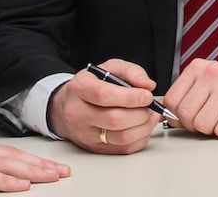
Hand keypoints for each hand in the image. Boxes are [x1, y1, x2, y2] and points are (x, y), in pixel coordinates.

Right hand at [0, 131, 68, 195]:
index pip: (4, 154)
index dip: (29, 160)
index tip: (48, 165)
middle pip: (11, 157)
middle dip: (40, 164)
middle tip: (63, 170)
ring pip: (4, 164)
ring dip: (32, 170)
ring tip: (53, 176)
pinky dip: (5, 180)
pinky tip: (21, 184)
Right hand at [48, 59, 162, 154]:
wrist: (66, 107)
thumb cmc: (91, 86)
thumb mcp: (108, 68)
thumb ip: (130, 71)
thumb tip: (148, 85)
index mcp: (79, 89)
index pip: (104, 96)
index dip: (130, 97)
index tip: (147, 96)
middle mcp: (78, 113)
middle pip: (114, 119)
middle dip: (140, 113)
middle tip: (151, 106)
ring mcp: (85, 134)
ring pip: (121, 138)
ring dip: (143, 127)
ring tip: (150, 116)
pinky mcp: (94, 148)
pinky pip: (123, 149)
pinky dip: (140, 139)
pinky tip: (143, 127)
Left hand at [161, 59, 217, 138]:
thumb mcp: (205, 82)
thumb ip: (185, 95)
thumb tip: (165, 116)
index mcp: (198, 67)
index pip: (171, 100)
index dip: (175, 115)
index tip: (185, 117)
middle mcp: (212, 74)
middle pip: (185, 113)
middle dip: (192, 124)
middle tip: (204, 120)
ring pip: (202, 124)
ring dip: (208, 130)